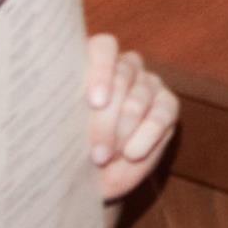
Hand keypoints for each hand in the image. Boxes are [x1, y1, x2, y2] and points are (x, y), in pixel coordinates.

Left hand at [82, 32, 178, 198]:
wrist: (94, 179)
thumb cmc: (70, 152)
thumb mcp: (61, 133)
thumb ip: (66, 115)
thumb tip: (72, 110)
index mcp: (91, 64)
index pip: (104, 47)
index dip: (101, 70)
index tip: (95, 102)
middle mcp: (123, 68)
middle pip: (121, 78)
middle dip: (106, 121)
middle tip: (96, 154)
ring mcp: (147, 84)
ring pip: (138, 98)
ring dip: (122, 132)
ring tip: (105, 158)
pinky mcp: (167, 105)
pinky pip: (162, 115)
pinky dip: (146, 136)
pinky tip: (132, 153)